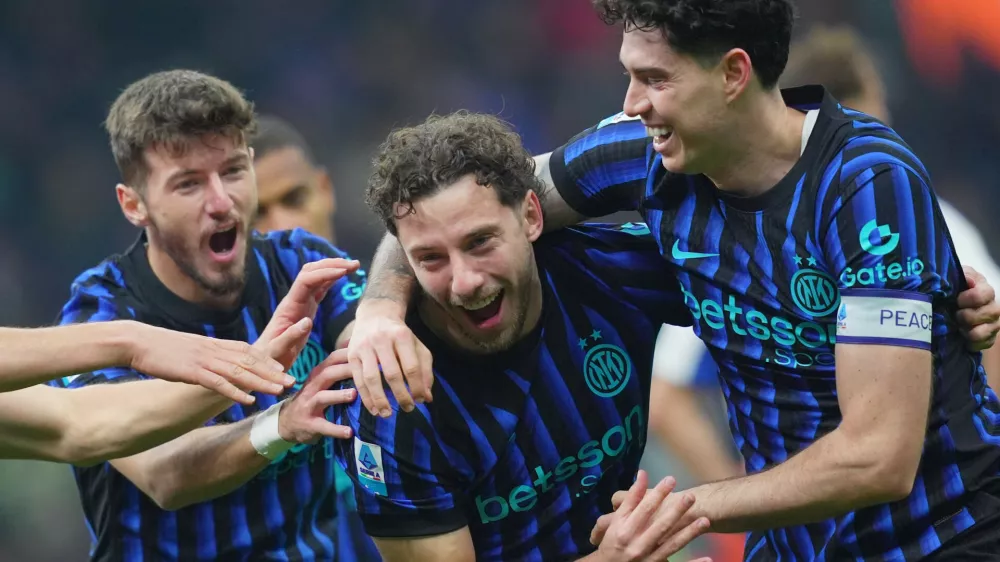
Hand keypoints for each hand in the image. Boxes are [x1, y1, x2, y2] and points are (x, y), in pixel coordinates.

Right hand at [128, 322, 293, 404]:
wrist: (137, 341)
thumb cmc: (161, 348)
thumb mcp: (190, 349)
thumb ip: (207, 355)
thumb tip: (217, 364)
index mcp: (213, 344)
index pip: (247, 351)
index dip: (267, 360)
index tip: (284, 368)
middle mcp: (213, 350)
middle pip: (249, 361)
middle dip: (273, 371)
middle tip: (293, 380)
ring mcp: (204, 360)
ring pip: (239, 372)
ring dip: (261, 382)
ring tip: (279, 390)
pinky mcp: (192, 372)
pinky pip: (218, 383)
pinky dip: (235, 392)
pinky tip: (248, 400)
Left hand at [259, 258, 359, 368]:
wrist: (265, 360)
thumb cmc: (270, 357)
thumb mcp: (278, 351)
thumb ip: (290, 337)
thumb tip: (308, 322)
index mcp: (289, 307)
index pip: (306, 281)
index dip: (324, 273)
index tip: (344, 272)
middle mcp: (295, 300)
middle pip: (311, 272)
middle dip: (332, 264)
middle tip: (354, 264)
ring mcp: (301, 302)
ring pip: (316, 276)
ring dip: (333, 268)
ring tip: (353, 266)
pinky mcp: (307, 308)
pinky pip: (319, 288)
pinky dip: (332, 279)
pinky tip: (342, 276)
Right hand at [277, 348, 357, 441]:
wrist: (285, 422)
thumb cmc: (311, 397)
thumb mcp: (320, 381)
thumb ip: (336, 368)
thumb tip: (357, 349)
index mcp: (318, 374)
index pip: (332, 359)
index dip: (348, 353)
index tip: (366, 349)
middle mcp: (312, 386)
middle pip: (328, 374)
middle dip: (345, 370)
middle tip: (365, 370)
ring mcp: (309, 405)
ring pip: (323, 397)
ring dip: (338, 395)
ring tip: (354, 394)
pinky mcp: (309, 424)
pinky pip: (323, 426)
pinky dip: (336, 429)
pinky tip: (349, 432)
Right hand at [347, 300, 432, 416]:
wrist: (375, 315)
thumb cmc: (400, 335)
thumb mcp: (417, 346)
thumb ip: (425, 370)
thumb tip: (427, 397)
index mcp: (402, 336)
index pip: (411, 366)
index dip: (417, 386)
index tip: (422, 400)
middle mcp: (382, 340)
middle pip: (392, 373)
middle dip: (401, 395)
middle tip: (408, 409)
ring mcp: (364, 347)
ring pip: (372, 378)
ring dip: (380, 399)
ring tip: (387, 414)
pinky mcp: (351, 355)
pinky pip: (358, 380)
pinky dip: (366, 397)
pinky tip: (373, 409)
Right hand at [589, 471, 710, 561]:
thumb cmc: (613, 541)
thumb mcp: (616, 520)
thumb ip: (631, 498)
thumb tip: (643, 473)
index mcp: (626, 530)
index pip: (644, 509)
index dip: (658, 494)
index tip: (671, 480)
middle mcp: (637, 545)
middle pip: (660, 526)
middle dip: (676, 511)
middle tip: (691, 496)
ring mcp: (649, 559)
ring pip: (672, 545)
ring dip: (689, 534)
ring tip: (705, 520)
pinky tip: (708, 558)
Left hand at [957, 265, 999, 350]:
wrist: (947, 306)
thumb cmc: (951, 290)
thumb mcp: (954, 278)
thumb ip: (962, 276)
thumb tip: (969, 280)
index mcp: (984, 289)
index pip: (985, 294)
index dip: (971, 298)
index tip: (958, 300)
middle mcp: (992, 306)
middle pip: (990, 313)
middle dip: (969, 316)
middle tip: (956, 315)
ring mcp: (992, 322)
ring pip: (989, 329)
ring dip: (970, 330)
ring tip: (958, 327)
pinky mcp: (988, 337)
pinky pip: (986, 342)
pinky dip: (973, 342)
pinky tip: (963, 338)